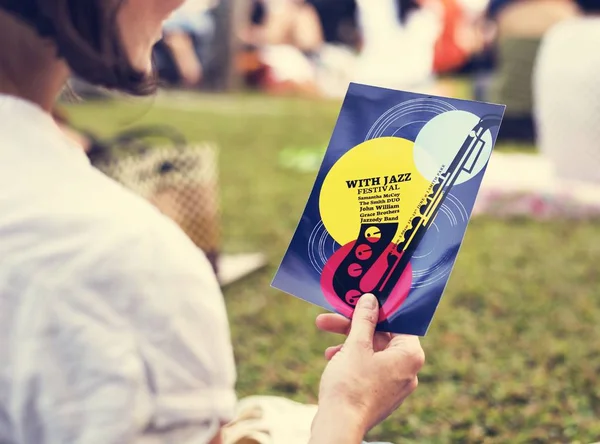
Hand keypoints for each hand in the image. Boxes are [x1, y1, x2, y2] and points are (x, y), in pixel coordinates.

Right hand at [314, 294, 423, 433]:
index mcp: (410, 355)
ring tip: (325, 343)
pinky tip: (332, 359)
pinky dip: (352, 360)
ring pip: (372, 353)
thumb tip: (371, 299)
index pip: (398, 322)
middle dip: (352, 327)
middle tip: (330, 319)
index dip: (377, 310)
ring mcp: (395, 385)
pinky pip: (369, 368)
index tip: (360, 302)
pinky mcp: (380, 395)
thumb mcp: (356, 345)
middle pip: (381, 337)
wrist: (339, 425)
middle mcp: (408, 370)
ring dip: (348, 343)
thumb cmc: (350, 385)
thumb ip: (364, 319)